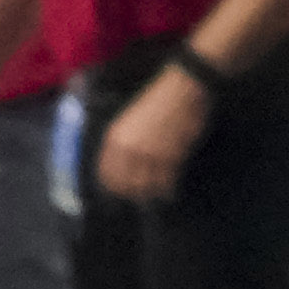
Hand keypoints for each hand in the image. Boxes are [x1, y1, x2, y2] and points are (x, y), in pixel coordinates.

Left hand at [96, 61, 201, 206]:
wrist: (181, 91)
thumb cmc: (156, 103)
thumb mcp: (129, 122)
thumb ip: (122, 144)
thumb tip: (121, 166)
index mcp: (114, 139)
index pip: (106, 175)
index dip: (113, 187)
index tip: (120, 193)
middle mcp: (128, 150)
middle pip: (125, 185)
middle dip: (132, 194)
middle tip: (141, 197)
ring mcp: (149, 154)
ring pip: (145, 187)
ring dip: (151, 193)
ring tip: (157, 194)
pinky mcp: (171, 157)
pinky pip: (166, 182)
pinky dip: (167, 189)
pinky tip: (169, 190)